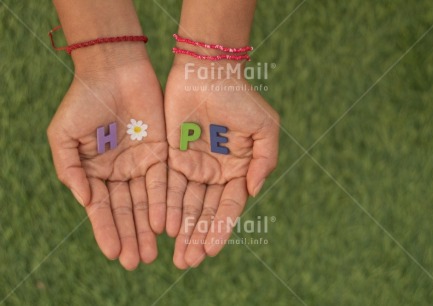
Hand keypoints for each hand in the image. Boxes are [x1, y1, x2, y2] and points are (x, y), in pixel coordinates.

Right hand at [47, 58, 166, 269]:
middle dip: (130, 236)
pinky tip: (164, 224)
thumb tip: (86, 201)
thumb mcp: (63, 136)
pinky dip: (163, 203)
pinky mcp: (162, 152)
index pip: (102, 209)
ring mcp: (141, 163)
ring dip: (148, 228)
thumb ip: (70, 170)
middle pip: (126, 211)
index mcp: (95, 171)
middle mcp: (119, 172)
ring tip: (151, 254)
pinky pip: (163, 182)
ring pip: (146, 202)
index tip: (112, 254)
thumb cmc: (84, 100)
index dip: (106, 231)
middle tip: (135, 262)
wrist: (114, 71)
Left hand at [164, 59, 278, 268]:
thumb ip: (265, 161)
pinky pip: (167, 185)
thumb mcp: (265, 128)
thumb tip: (253, 192)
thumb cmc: (240, 98)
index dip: (221, 228)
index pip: (229, 206)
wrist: (207, 72)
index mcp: (238, 169)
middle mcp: (215, 173)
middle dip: (198, 237)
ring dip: (182, 230)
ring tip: (176, 255)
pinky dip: (165, 206)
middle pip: (205, 212)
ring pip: (185, 205)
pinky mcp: (170, 156)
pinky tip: (163, 227)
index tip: (212, 250)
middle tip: (189, 262)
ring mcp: (192, 166)